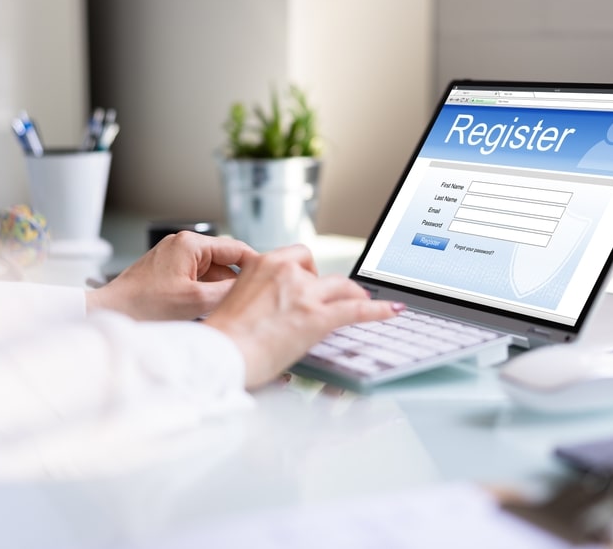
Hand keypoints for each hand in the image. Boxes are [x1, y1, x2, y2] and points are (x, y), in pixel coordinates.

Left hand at [86, 232, 255, 320]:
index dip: (256, 265)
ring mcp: (173, 258)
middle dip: (236, 283)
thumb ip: (228, 291)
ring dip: (219, 292)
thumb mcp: (195, 301)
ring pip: (211, 273)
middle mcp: (182, 245)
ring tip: (225, 312)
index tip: (271, 279)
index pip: (236, 248)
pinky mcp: (167, 272)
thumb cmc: (143, 306)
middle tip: (251, 302)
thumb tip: (252, 288)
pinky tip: (206, 314)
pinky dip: (204, 295)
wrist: (109, 314)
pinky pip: (196, 280)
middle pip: (224, 262)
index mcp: (191, 244)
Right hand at [202, 244, 402, 388]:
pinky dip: (378, 309)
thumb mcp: (236, 304)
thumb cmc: (222, 339)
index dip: (308, 270)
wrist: (220, 355)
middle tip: (330, 300)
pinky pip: (356, 310)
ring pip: (341, 287)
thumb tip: (269, 314)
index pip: (296, 256)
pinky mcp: (317, 317)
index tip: (312, 279)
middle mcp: (285, 272)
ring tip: (362, 303)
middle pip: (321, 270)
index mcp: (262, 265)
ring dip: (353, 296)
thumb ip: (256, 299)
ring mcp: (304, 294)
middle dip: (328, 285)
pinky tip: (392, 310)